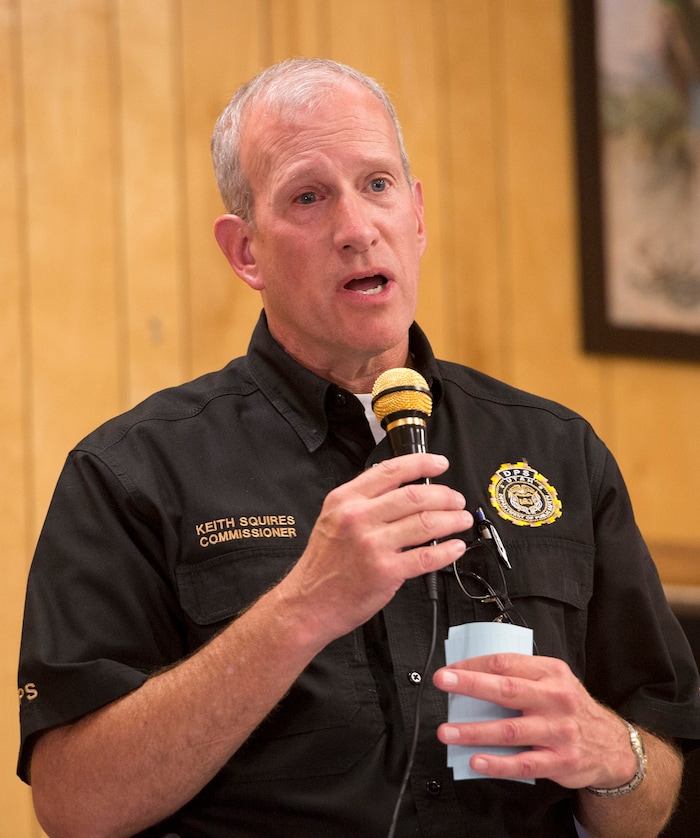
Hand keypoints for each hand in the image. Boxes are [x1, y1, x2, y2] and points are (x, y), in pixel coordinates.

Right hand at [279, 453, 470, 642]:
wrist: (309, 602)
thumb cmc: (323, 563)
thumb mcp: (332, 518)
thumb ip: (362, 501)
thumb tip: (401, 487)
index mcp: (346, 500)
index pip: (390, 470)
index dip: (421, 463)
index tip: (439, 464)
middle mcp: (358, 518)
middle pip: (414, 495)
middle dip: (444, 495)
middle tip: (456, 499)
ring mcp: (372, 545)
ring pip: (425, 523)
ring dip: (452, 519)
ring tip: (461, 520)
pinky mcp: (385, 571)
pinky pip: (426, 556)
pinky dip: (447, 551)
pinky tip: (455, 547)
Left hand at [433, 654, 637, 789]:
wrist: (612, 745)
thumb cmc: (571, 708)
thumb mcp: (554, 680)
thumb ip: (521, 676)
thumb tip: (474, 675)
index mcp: (550, 673)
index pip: (506, 663)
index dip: (474, 665)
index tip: (450, 670)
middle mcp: (555, 699)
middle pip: (507, 690)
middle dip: (470, 685)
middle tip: (443, 682)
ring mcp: (558, 731)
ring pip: (510, 730)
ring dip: (474, 731)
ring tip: (447, 732)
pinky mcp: (560, 761)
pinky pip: (524, 764)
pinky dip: (498, 763)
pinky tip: (476, 761)